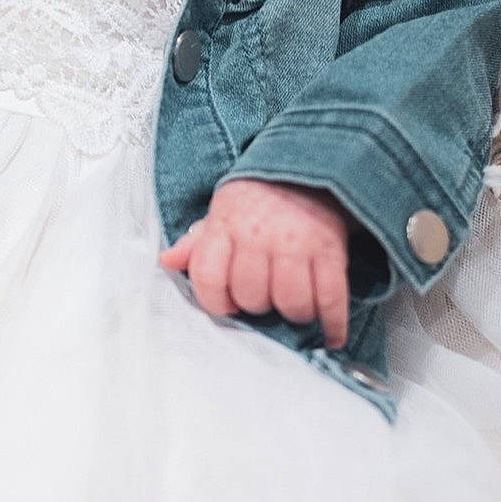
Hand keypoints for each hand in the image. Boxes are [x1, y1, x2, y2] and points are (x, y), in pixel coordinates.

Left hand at [158, 177, 355, 349]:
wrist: (311, 165)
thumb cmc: (260, 197)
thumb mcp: (223, 210)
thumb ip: (196, 242)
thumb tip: (166, 261)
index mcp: (226, 224)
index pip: (208, 278)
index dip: (216, 301)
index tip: (227, 304)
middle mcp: (259, 235)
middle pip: (251, 296)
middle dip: (257, 304)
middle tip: (265, 296)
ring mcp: (297, 244)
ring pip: (290, 302)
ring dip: (293, 312)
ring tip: (294, 305)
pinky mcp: (331, 250)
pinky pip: (332, 298)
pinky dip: (333, 324)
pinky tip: (331, 336)